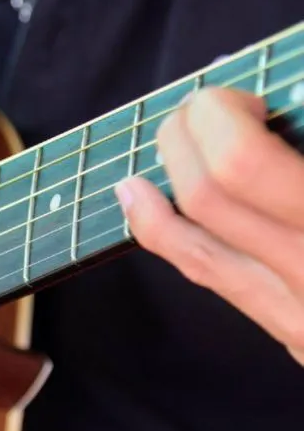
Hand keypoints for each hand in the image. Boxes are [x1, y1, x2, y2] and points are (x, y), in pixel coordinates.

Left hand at [115, 86, 303, 366]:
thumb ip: (297, 154)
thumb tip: (262, 110)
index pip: (239, 167)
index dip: (221, 117)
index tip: (237, 98)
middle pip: (206, 198)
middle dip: (186, 138)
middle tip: (198, 110)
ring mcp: (300, 317)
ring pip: (196, 250)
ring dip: (167, 184)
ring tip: (165, 143)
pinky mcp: (294, 333)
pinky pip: (213, 277)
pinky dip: (168, 232)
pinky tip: (143, 202)